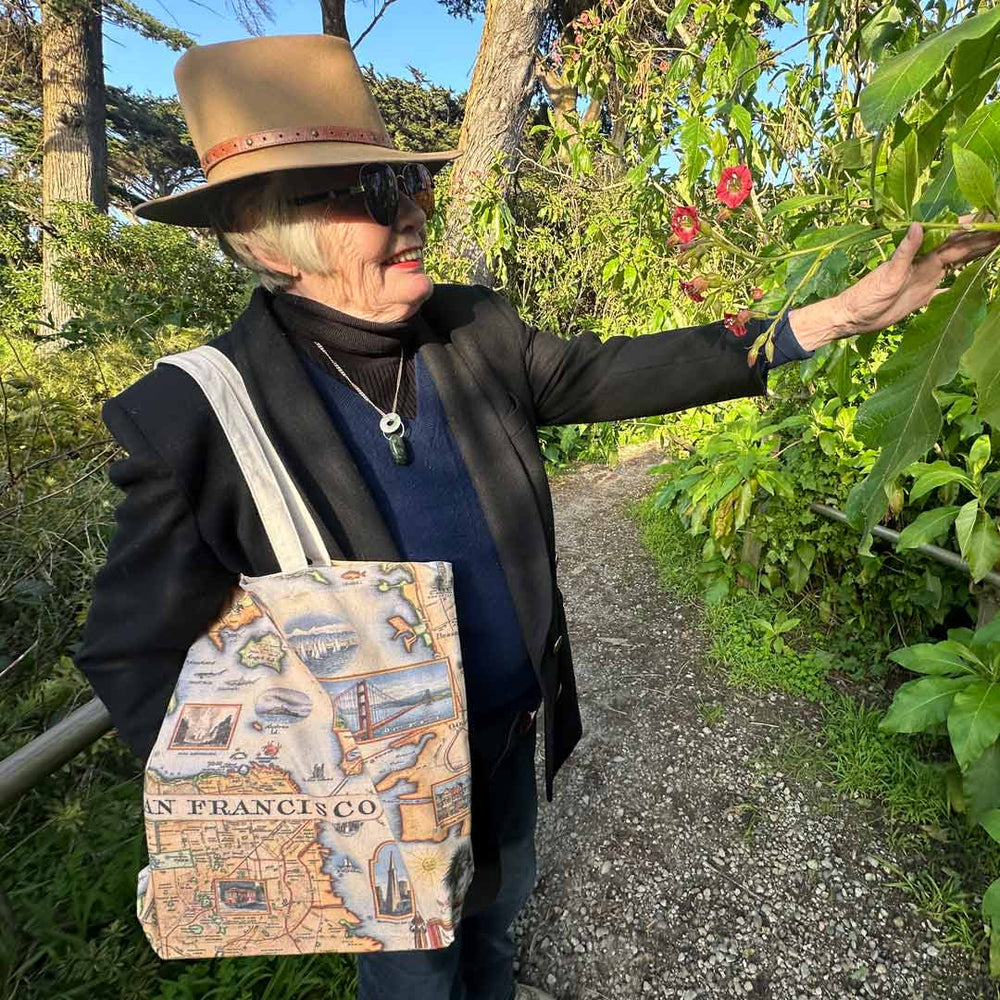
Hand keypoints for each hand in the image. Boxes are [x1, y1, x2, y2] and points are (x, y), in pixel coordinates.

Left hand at [788, 217, 999, 349]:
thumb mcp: (889, 273)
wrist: (853, 317)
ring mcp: (926, 279)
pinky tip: (971, 281)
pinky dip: (959, 283)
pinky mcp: (923, 296)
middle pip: (960, 248)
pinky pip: (946, 287)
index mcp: (921, 256)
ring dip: (975, 255)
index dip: (970, 227)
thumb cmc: (866, 296)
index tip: (989, 217)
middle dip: (981, 238)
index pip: (951, 237)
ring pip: (957, 263)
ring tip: (995, 246)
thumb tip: (918, 224)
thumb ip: (905, 251)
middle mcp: (926, 264)